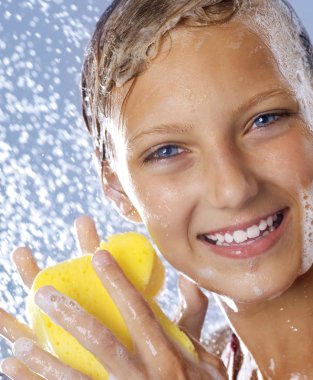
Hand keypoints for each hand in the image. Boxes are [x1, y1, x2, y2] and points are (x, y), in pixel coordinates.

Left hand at [1, 216, 226, 378]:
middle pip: (101, 340)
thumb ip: (194, 317)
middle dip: (71, 314)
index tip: (98, 255)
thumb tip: (186, 277)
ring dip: (45, 359)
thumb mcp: (206, 357)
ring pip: (78, 377)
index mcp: (167, 355)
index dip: (118, 282)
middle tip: (44, 293)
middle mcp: (143, 376)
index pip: (139, 311)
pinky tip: (16, 370)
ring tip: (20, 342)